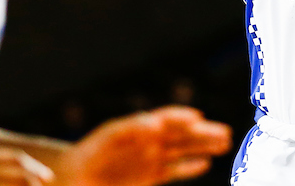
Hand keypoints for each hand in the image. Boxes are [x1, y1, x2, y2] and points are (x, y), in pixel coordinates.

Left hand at [54, 106, 231, 185]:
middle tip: (224, 132)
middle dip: (201, 132)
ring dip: (201, 146)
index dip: (180, 116)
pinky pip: (172, 170)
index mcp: (134, 128)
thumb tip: (154, 124)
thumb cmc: (84, 159)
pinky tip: (205, 164)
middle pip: (178, 134)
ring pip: (180, 150)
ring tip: (225, 143)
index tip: (197, 116)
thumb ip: (129, 129)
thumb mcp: (106, 140)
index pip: (163, 119)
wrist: (69, 180)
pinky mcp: (146, 177)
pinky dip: (188, 167)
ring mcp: (146, 159)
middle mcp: (144, 141)